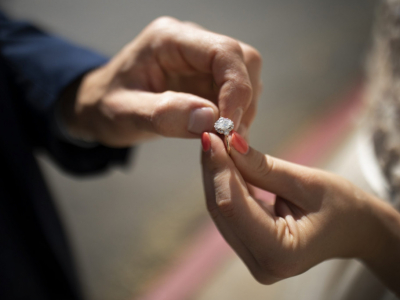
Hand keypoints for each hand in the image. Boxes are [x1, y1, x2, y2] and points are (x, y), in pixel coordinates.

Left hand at [61, 17, 261, 146]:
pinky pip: (235, 93)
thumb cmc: (105, 106)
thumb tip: (212, 120)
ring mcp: (201, 61)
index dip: (236, 87)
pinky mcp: (206, 79)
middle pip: (243, 60)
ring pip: (246, 77)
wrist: (99, 106)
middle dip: (243, 100)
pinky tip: (220, 133)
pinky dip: (236, 115)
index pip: (223, 51)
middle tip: (231, 137)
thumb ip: (163, 115)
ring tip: (223, 138)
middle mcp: (191, 44)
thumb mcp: (124, 114)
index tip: (229, 126)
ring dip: (243, 109)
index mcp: (169, 39)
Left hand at [201, 132, 399, 294]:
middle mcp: (261, 263)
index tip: (211, 136)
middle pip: (222, 209)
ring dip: (217, 175)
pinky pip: (230, 212)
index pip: (233, 205)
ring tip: (216, 142)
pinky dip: (226, 185)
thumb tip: (230, 142)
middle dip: (214, 168)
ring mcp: (253, 258)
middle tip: (210, 134)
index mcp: (279, 253)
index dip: (219, 168)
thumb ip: (264, 167)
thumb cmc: (342, 206)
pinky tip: (224, 161)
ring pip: (221, 210)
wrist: (356, 229)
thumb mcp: (307, 183)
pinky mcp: (251, 247)